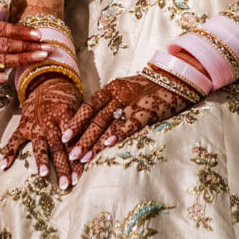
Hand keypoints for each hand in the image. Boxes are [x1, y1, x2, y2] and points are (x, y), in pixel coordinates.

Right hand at [2, 74, 82, 186]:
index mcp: (65, 114)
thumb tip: (96, 148)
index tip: (79, 177)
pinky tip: (4, 166)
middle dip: (62, 167)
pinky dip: (9, 152)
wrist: (46, 82)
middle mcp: (49, 121)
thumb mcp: (78, 107)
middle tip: (66, 185)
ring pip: (39, 144)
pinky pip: (14, 140)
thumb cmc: (67, 99)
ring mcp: (34, 124)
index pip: (73, 142)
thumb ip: (84, 127)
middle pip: (57, 147)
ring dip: (41, 160)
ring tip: (44, 175)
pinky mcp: (23, 126)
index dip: (76, 160)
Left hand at [60, 74, 192, 165]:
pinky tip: (108, 145)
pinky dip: (117, 134)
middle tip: (70, 154)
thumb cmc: (147, 88)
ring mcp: (131, 103)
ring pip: (107, 124)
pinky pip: (128, 124)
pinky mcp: (145, 112)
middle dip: (81, 137)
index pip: (88, 105)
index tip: (64, 136)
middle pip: (94, 118)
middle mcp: (118, 95)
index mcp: (112, 88)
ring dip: (94, 142)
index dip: (76, 121)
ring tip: (83, 158)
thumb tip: (92, 120)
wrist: (174, 80)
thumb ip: (110, 101)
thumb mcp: (125, 89)